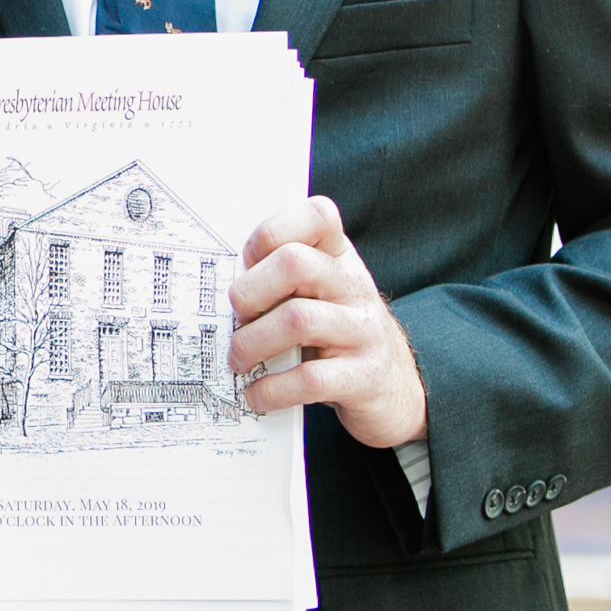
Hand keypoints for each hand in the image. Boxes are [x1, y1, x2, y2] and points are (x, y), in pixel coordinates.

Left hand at [227, 197, 426, 449]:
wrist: (396, 389)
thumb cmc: (337, 334)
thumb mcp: (318, 295)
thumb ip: (281, 279)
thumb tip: (214, 284)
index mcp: (340, 259)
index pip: (317, 216)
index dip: (271, 233)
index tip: (246, 262)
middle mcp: (355, 287)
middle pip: (296, 263)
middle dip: (250, 291)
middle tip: (237, 317)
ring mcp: (363, 331)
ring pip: (298, 320)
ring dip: (252, 343)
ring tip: (238, 360)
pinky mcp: (364, 378)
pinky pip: (309, 378)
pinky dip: (272, 389)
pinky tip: (257, 394)